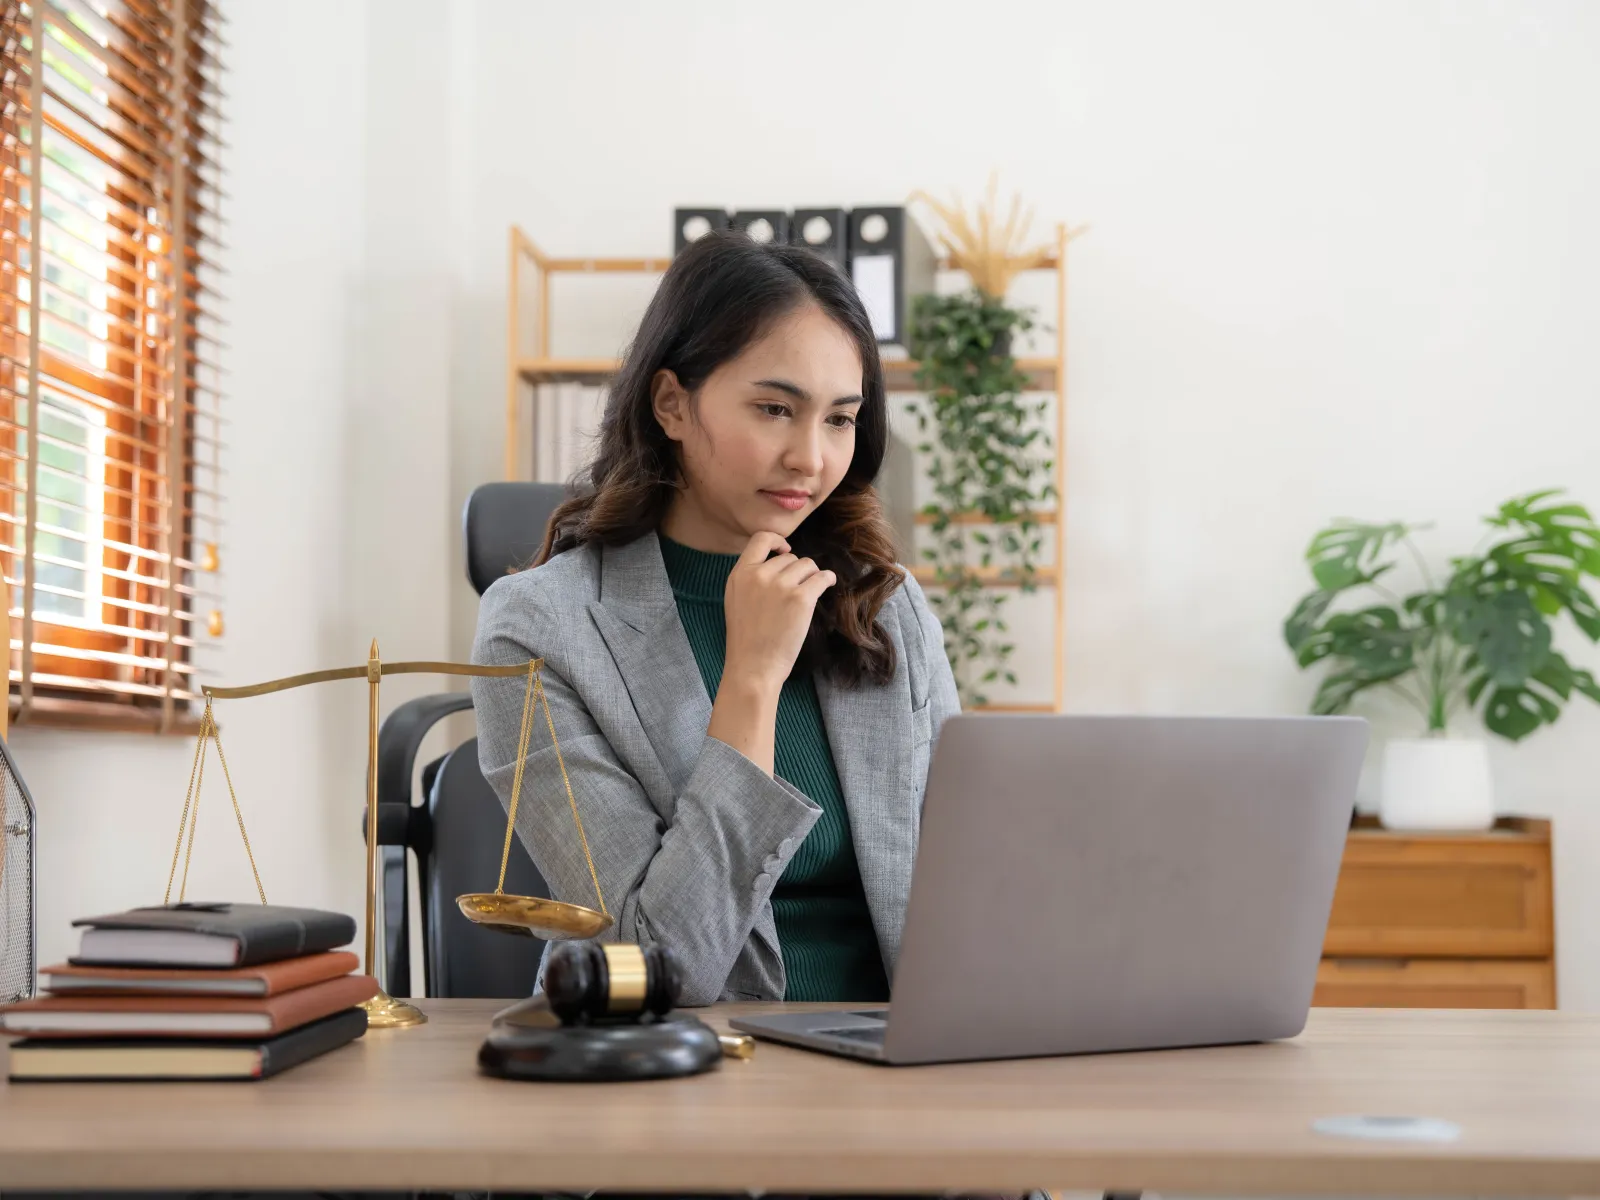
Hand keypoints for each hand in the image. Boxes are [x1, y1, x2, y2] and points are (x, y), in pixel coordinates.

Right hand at [723, 532, 836, 695]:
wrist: (754, 666)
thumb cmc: (747, 640)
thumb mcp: (736, 600)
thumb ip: (750, 578)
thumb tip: (778, 560)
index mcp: (740, 574)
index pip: (760, 539)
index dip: (777, 541)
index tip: (786, 551)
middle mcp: (759, 575)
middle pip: (790, 558)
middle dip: (797, 572)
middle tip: (795, 594)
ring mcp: (780, 585)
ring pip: (807, 565)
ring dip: (811, 576)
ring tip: (809, 593)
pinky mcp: (800, 599)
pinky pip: (822, 577)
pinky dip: (827, 579)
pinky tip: (828, 584)